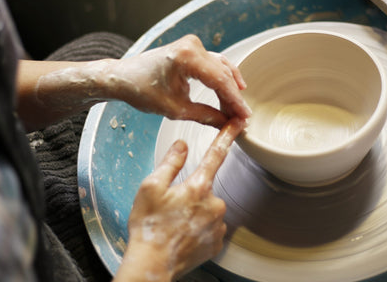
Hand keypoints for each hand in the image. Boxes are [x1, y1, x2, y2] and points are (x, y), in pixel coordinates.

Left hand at [111, 34, 250, 127]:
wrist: (123, 77)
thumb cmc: (141, 89)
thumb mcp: (175, 109)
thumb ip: (205, 116)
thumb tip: (227, 124)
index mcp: (186, 57)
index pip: (220, 81)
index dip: (235, 101)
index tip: (245, 117)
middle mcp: (192, 46)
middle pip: (223, 74)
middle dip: (233, 97)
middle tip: (241, 118)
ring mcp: (193, 45)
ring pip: (221, 68)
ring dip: (230, 89)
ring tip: (236, 110)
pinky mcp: (192, 49)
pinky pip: (214, 64)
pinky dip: (222, 80)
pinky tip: (230, 94)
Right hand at [115, 118, 245, 281]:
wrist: (152, 264)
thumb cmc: (149, 226)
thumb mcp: (151, 187)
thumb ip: (170, 162)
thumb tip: (182, 145)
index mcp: (198, 187)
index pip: (216, 154)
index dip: (227, 136)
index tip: (238, 123)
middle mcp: (214, 204)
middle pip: (205, 188)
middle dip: (190, 193)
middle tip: (170, 208)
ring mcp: (218, 225)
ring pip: (208, 209)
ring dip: (194, 212)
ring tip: (173, 224)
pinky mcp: (216, 243)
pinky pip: (210, 227)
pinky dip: (198, 228)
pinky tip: (182, 234)